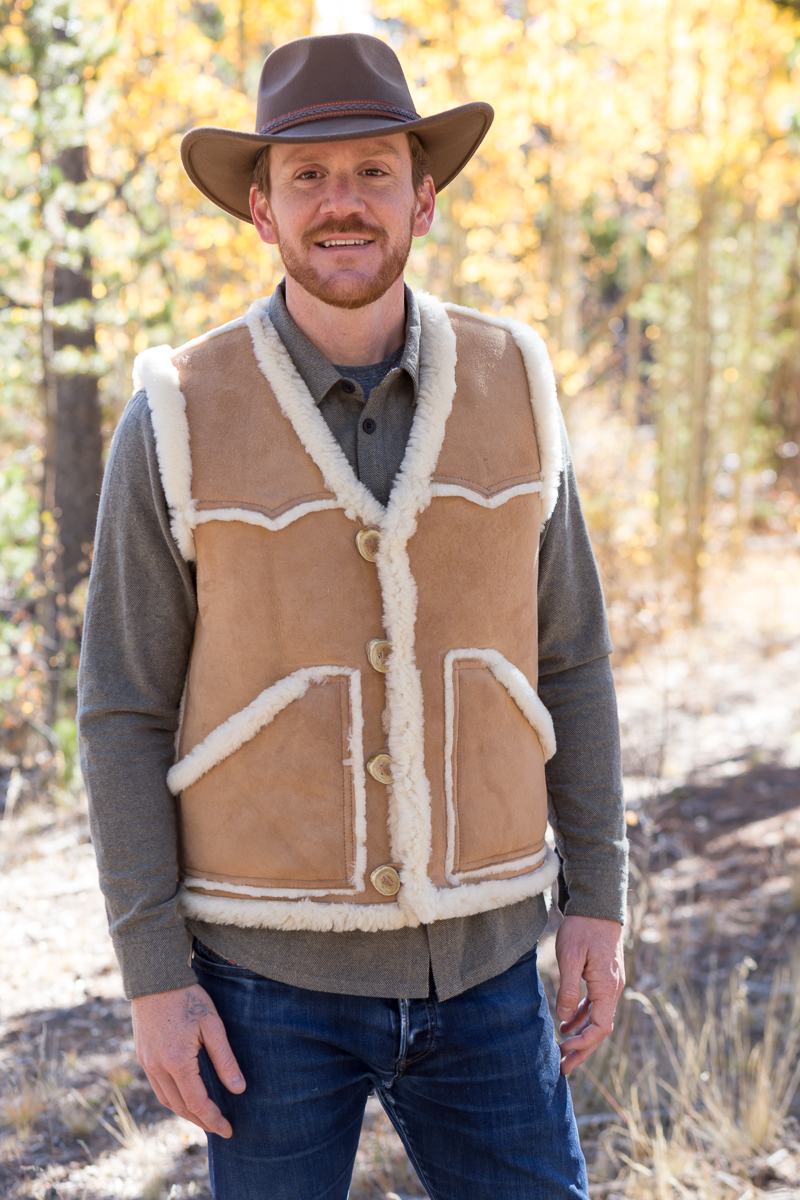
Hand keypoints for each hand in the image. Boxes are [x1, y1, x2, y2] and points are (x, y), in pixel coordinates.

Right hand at [131, 984, 245, 1136]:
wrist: (155, 979)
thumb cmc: (188, 998)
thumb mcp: (212, 1025)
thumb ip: (225, 1059)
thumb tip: (239, 1089)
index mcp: (177, 1062)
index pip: (197, 1103)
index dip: (213, 1119)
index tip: (228, 1129)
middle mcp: (158, 1068)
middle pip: (181, 1107)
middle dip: (201, 1121)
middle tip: (219, 1128)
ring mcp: (147, 1063)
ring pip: (167, 1100)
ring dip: (185, 1113)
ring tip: (204, 1118)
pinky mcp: (143, 1056)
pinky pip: (157, 1087)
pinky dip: (173, 1098)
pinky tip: (185, 1096)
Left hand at [555, 914, 624, 1074]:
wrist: (598, 905)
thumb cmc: (582, 928)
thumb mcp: (570, 956)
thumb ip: (568, 988)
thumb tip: (564, 1016)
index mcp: (608, 987)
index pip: (601, 1027)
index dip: (584, 1043)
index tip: (564, 1050)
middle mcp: (613, 989)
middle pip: (600, 1029)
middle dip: (582, 1049)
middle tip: (563, 1067)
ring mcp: (610, 984)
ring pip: (597, 1019)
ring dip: (581, 1035)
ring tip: (562, 1050)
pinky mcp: (603, 978)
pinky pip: (595, 1006)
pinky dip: (582, 1017)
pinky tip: (567, 1022)